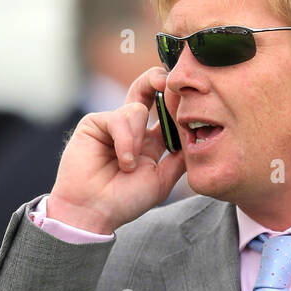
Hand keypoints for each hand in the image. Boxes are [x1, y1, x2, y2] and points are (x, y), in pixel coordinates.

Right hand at [46, 67, 185, 234]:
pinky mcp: (94, 123)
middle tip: (167, 79)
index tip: (189, 99)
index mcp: (150, 142)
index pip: (166, 112)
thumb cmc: (125, 201)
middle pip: (146, 91)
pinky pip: (118, 118)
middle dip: (157, 80)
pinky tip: (124, 162)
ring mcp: (112, 124)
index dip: (176, 102)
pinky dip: (125, 141)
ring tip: (130, 166)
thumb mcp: (161, 180)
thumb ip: (178, 159)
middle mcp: (132, 129)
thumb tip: (196, 137)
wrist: (94, 211)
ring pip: (136, 108)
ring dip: (137, 139)